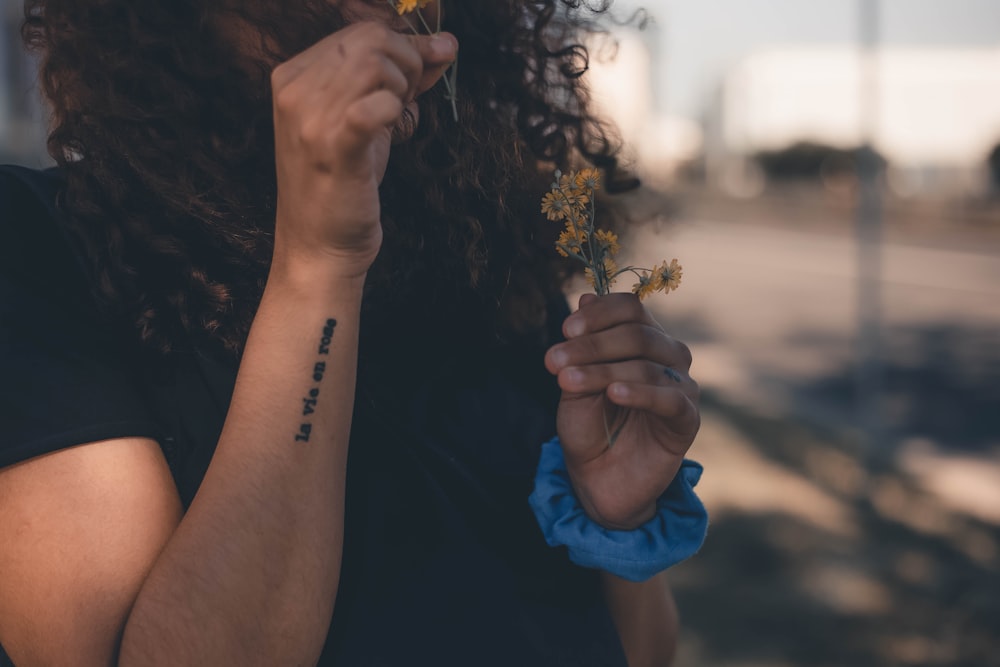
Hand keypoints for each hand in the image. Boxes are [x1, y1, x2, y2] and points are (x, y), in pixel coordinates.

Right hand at [270, 23, 456, 277]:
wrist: (319, 248)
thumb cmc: (343, 186)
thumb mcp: (367, 122)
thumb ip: (399, 80)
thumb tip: (446, 45)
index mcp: (292, 77)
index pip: (359, 32)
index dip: (404, 47)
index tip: (420, 77)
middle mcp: (294, 91)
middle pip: (371, 40)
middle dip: (408, 63)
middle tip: (409, 102)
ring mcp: (310, 119)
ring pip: (378, 64)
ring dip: (403, 88)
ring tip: (397, 119)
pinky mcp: (334, 148)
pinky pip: (375, 105)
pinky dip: (395, 110)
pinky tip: (393, 127)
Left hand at [544, 293, 700, 529]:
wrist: (597, 479)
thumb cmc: (589, 426)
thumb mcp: (575, 382)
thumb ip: (582, 345)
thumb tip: (585, 297)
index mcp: (643, 339)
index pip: (630, 308)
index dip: (599, 314)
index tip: (565, 329)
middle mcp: (668, 356)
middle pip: (637, 333)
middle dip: (591, 345)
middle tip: (553, 362)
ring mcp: (682, 386)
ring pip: (646, 365)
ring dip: (601, 371)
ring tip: (566, 382)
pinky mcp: (687, 420)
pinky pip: (670, 399)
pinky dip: (641, 393)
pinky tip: (613, 394)